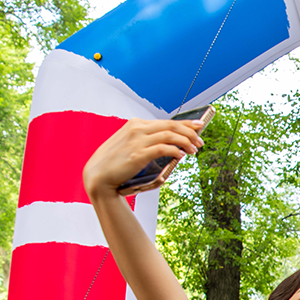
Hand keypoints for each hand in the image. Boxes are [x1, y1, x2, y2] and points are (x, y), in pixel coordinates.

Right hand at [82, 118, 204, 197]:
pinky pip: (163, 148)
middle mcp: (136, 129)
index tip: (198, 127)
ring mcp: (137, 140)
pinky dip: (175, 150)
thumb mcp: (130, 147)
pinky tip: (181, 155)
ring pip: (170, 135)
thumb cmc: (115, 165)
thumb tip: (172, 147)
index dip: (184, 124)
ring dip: (186, 141)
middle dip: (190, 131)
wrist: (98, 178)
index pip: (165, 122)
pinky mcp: (138, 154)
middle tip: (201, 140)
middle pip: (171, 125)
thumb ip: (147, 142)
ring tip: (195, 149)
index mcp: (135, 124)